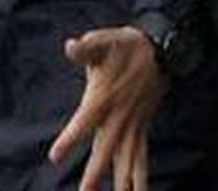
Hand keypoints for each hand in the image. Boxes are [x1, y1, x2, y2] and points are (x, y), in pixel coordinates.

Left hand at [47, 26, 165, 190]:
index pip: (85, 121)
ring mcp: (133, 124)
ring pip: (127, 158)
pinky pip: (141, 156)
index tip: (55, 156)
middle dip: (96, 172)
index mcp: (105, 96)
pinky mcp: (141, 128)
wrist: (162, 50)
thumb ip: (88, 47)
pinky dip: (140, 175)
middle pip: (106, 148)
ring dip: (123, 181)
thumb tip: (70, 45)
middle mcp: (120, 115)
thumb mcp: (105, 41)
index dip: (71, 138)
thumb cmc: (126, 45)